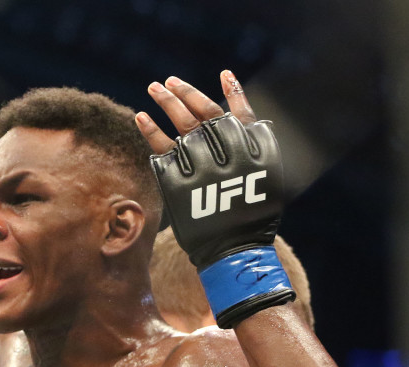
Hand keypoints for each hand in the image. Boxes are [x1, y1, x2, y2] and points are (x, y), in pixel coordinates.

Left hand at [136, 71, 295, 327]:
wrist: (234, 250)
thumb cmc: (253, 218)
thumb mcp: (268, 180)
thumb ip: (258, 150)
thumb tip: (252, 125)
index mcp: (252, 148)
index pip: (240, 112)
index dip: (233, 93)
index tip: (225, 74)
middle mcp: (226, 150)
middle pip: (204, 113)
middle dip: (187, 93)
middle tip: (170, 81)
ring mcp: (201, 163)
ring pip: (183, 124)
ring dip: (168, 102)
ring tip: (155, 87)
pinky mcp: (178, 179)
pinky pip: (161, 149)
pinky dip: (150, 131)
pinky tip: (140, 116)